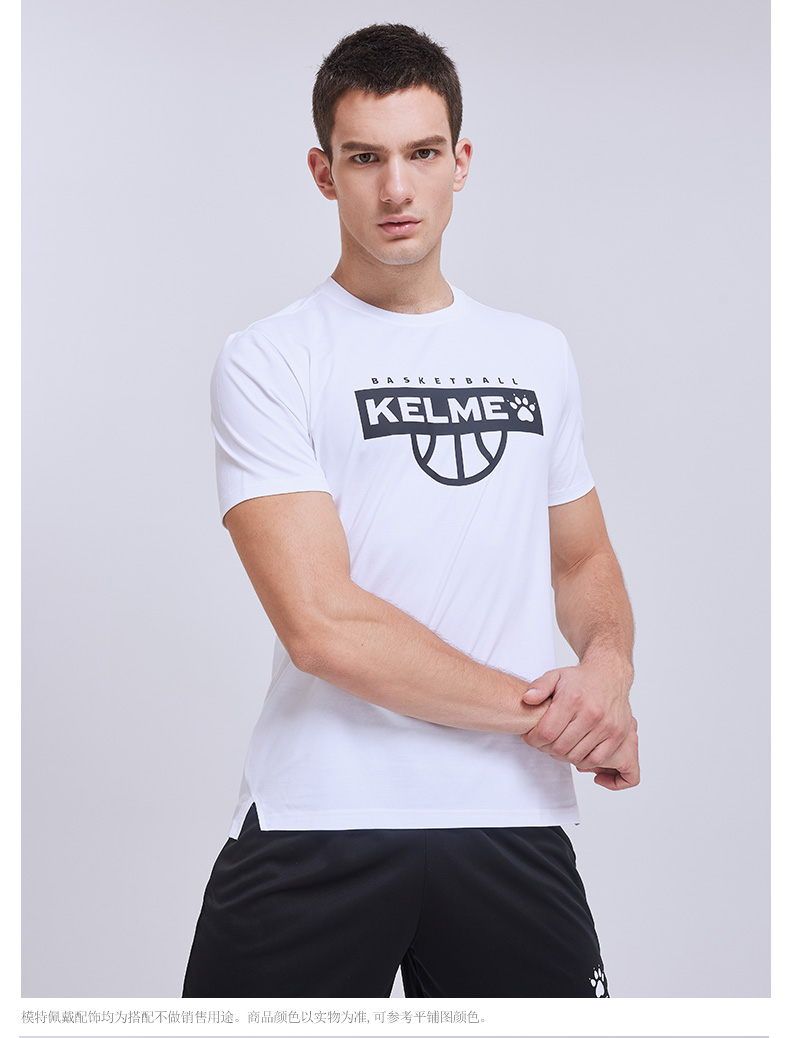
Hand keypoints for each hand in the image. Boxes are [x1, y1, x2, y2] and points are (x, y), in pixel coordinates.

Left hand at [519, 661, 638, 787]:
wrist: (610, 675)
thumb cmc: (581, 679)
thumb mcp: (555, 675)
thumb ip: (539, 686)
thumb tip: (527, 699)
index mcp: (573, 699)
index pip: (547, 732)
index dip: (533, 740)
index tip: (528, 738)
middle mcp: (592, 714)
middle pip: (560, 747)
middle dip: (545, 748)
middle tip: (541, 743)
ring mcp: (606, 726)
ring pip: (576, 756)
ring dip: (562, 756)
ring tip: (556, 746)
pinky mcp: (617, 735)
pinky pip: (596, 759)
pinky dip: (582, 761)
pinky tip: (574, 751)